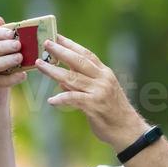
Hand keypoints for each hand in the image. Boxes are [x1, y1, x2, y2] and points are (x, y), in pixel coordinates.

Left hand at [36, 34, 147, 150]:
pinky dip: (61, 99)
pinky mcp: (94, 105)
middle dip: (60, 51)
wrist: (127, 129)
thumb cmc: (113, 111)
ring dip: (54, 71)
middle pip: (78, 61)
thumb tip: (62, 82)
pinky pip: (73, 99)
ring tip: (40, 65)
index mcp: (105, 73)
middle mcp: (103, 79)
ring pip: (72, 78)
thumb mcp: (100, 93)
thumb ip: (82, 85)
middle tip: (45, 44)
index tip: (57, 37)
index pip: (86, 55)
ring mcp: (99, 91)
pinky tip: (51, 100)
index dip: (71, 45)